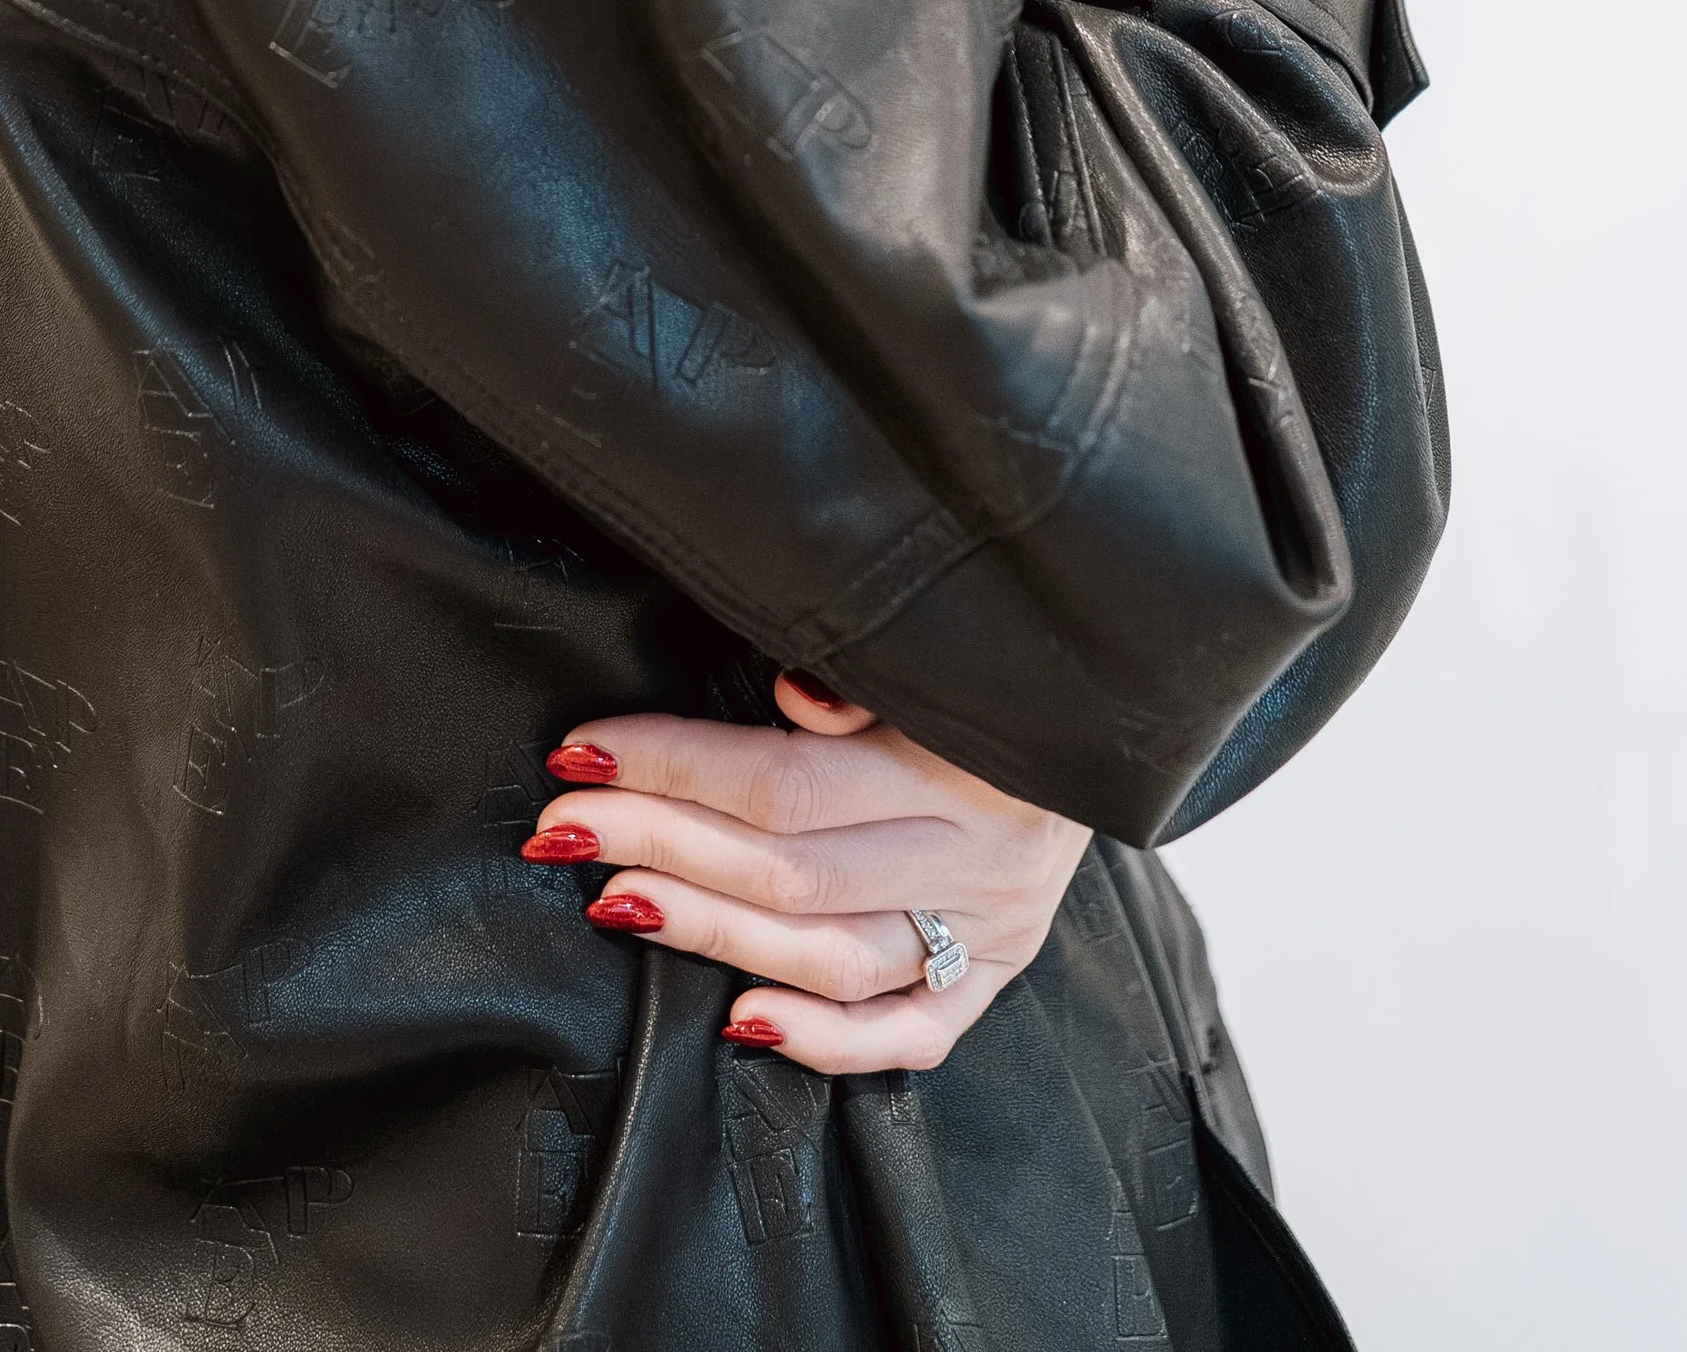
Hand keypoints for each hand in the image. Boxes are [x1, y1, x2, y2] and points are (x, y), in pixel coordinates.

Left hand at [526, 673, 1090, 1074]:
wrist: (1122, 711)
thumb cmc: (994, 659)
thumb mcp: (938, 645)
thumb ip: (864, 674)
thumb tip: (791, 696)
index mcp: (966, 757)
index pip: (790, 778)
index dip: (675, 764)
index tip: (581, 750)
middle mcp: (982, 852)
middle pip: (792, 867)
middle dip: (660, 840)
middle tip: (564, 825)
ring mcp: (996, 926)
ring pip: (833, 955)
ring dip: (710, 930)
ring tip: (617, 898)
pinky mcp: (1002, 975)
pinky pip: (911, 1034)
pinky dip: (824, 1040)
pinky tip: (740, 1020)